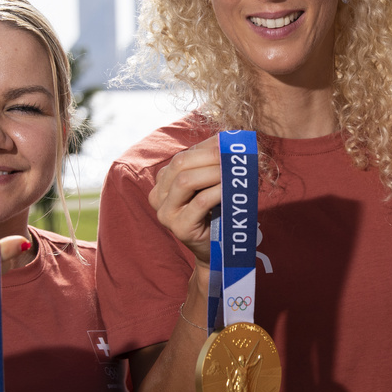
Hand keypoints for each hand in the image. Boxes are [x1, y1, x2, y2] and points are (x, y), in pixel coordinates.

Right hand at [149, 135, 222, 263]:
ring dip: (213, 172)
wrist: (215, 251)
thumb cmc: (215, 214)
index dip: (207, 146)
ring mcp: (166, 213)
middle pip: (180, 164)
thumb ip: (211, 166)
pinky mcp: (179, 228)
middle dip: (210, 155)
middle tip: (233, 154)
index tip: (229, 142)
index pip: (183, 156)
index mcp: (162, 182)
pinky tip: (229, 189)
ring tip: (233, 170)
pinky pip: (199, 202)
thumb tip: (228, 139)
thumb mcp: (209, 186)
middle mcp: (158, 196)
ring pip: (185, 181)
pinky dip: (216, 191)